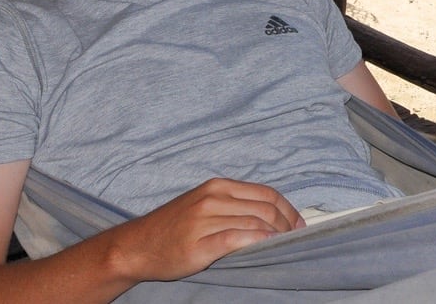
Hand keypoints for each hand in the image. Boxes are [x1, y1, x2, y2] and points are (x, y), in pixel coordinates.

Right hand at [108, 178, 302, 282]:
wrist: (136, 246)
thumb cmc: (173, 228)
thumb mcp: (204, 205)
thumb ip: (234, 205)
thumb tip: (271, 215)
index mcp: (218, 186)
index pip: (267, 193)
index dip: (289, 209)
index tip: (299, 224)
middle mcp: (213, 198)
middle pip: (265, 209)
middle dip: (287, 225)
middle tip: (295, 239)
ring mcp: (205, 220)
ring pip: (254, 224)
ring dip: (275, 236)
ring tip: (284, 246)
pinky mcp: (199, 243)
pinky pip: (236, 239)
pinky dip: (257, 243)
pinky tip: (266, 249)